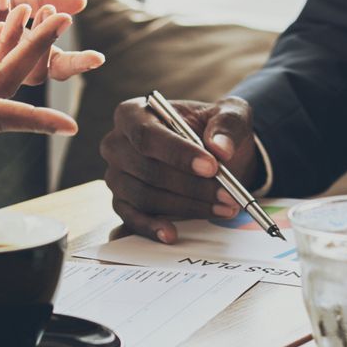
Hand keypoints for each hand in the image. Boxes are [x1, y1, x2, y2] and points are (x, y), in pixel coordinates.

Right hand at [100, 95, 261, 242]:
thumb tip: (220, 148)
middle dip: (191, 185)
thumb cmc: (212, 128)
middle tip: (226, 193)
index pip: (148, 135)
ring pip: (145, 196)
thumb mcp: (229, 114)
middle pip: (147, 169)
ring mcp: (117, 176)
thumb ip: (227, 125)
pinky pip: (132, 219)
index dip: (178, 153)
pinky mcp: (122, 203)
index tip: (211, 167)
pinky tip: (172, 233)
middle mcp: (117, 144)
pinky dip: (152, 227)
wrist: (211, 154)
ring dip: (186, 206)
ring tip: (222, 207)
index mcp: (134, 113)